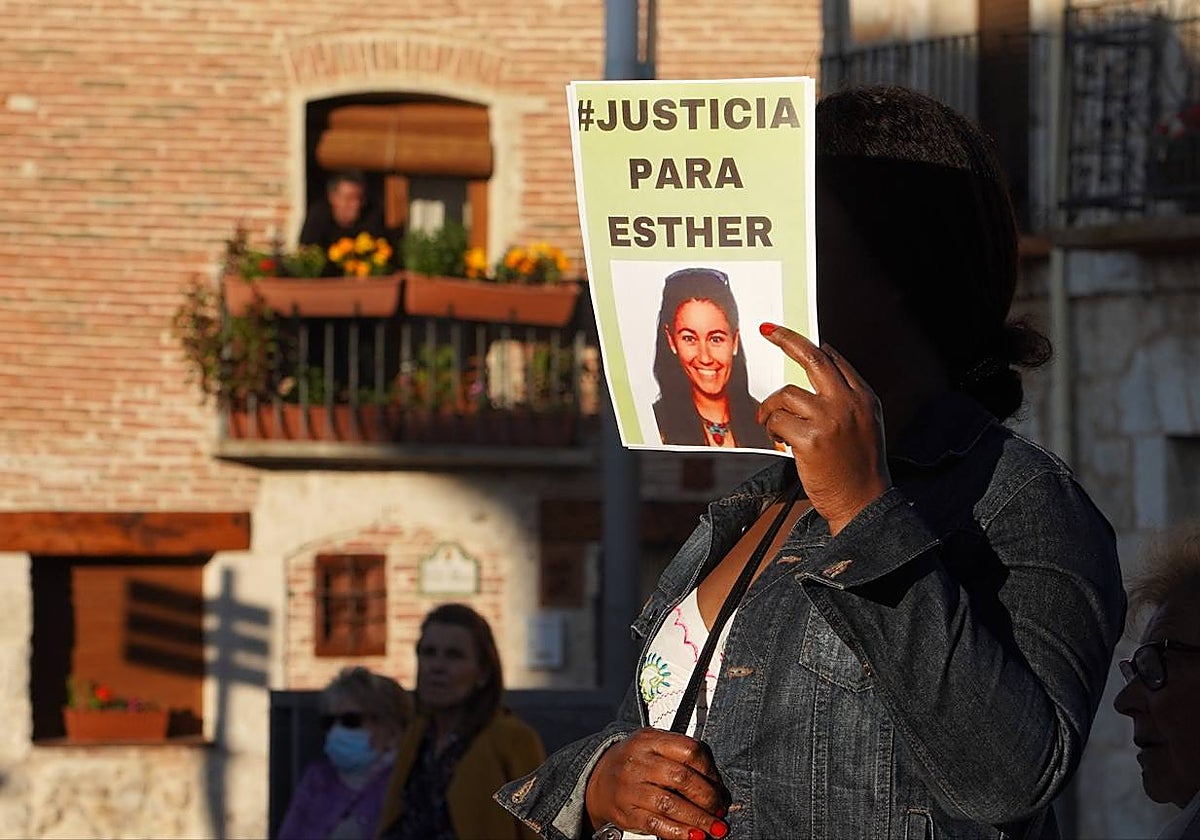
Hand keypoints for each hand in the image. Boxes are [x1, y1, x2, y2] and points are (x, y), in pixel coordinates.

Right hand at [585, 728, 729, 838]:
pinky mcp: (626, 812)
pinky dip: (679, 832)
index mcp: (650, 739)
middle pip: (682, 778)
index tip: (719, 787)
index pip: (689, 750)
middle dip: (708, 798)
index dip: (710, 772)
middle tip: (719, 810)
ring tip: (715, 828)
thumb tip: (717, 787)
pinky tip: (694, 836)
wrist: (598, 778)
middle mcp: (638, 761)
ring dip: (698, 819)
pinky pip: (656, 824)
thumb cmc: (636, 763)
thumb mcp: (655, 746)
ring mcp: (630, 787)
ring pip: (670, 804)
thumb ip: (682, 758)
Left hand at [756, 323, 891, 534]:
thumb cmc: (859, 468)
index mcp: (864, 397)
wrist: (863, 504)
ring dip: (772, 410)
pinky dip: (772, 428)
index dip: (806, 345)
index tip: (784, 334)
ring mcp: (830, 420)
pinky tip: (780, 440)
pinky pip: (777, 420)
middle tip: (767, 330)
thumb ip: (847, 393)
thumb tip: (825, 353)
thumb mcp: (865, 423)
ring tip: (776, 427)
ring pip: (785, 395)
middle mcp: (849, 403)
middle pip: (812, 359)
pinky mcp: (810, 439)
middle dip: (786, 339)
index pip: (833, 360)